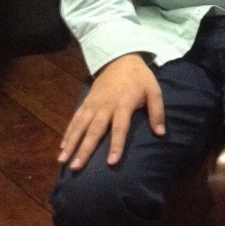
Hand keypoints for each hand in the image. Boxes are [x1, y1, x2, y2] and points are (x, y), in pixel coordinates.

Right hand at [58, 53, 164, 170]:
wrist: (121, 58)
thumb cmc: (139, 77)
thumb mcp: (154, 90)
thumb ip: (157, 112)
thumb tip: (161, 133)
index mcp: (123, 104)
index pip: (120, 128)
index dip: (116, 145)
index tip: (111, 163)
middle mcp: (105, 106)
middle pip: (94, 130)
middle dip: (85, 149)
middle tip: (76, 167)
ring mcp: (93, 104)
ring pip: (80, 126)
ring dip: (71, 143)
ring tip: (62, 161)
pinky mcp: (86, 101)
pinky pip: (75, 118)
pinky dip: (68, 132)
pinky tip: (62, 146)